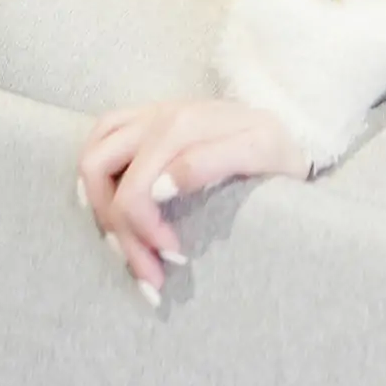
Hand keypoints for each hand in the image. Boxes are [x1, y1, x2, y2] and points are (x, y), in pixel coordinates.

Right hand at [76, 98, 310, 302]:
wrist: (291, 127)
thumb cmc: (277, 147)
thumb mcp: (260, 152)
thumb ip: (210, 164)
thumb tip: (157, 188)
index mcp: (182, 126)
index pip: (135, 192)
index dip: (145, 235)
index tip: (174, 261)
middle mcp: (158, 117)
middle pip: (104, 178)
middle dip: (120, 231)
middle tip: (151, 270)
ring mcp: (148, 115)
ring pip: (93, 158)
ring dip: (100, 205)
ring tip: (126, 244)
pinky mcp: (145, 120)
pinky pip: (100, 138)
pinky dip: (94, 174)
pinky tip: (105, 206)